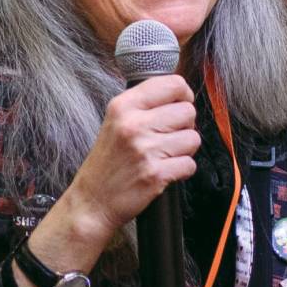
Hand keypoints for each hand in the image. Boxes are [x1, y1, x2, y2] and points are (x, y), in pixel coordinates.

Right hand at [56, 73, 201, 248]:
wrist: (93, 201)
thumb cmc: (107, 162)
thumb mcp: (115, 121)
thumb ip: (144, 105)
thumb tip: (180, 94)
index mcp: (123, 105)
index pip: (173, 84)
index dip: (184, 96)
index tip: (178, 107)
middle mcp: (133, 124)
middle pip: (188, 111)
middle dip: (184, 126)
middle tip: (168, 138)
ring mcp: (145, 150)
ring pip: (193, 138)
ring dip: (184, 150)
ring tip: (165, 156)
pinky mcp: (155, 174)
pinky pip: (190, 164)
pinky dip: (182, 171)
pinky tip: (165, 172)